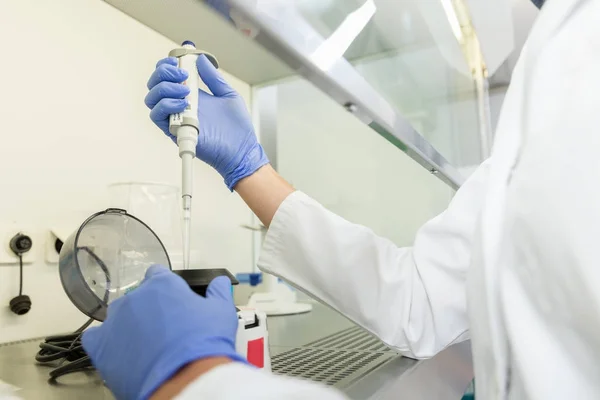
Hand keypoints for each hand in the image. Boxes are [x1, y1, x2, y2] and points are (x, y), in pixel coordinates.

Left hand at [82, 266, 244, 399]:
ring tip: (144, 344)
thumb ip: (218, 294)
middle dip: (148, 308)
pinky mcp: (101, 346)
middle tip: (164, 328)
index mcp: (162, 285)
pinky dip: (105, 343)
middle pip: (137, 297)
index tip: (171, 299)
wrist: (184, 378)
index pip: (156, 274)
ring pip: (117, 317)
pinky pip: (95, 338)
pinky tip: (119, 352)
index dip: (164, 286)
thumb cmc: (204, 341)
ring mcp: (115, 321)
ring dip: (127, 325)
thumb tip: (220, 283)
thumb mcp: (221, 313)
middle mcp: (135, 297)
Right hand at [145, 55, 268, 189]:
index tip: (178, 59)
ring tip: (184, 91)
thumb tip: (201, 59)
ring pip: (152, 98)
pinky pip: (157, 115)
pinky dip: (166, 105)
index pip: (168, 75)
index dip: (167, 64)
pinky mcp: (175, 131)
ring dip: (165, 88)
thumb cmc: (237, 128)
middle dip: (164, 72)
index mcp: (191, 94)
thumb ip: (214, 78)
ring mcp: (176, 117)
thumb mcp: (228, 95)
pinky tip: (184, 104)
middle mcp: (180, 105)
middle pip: (156, 83)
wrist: (241, 151)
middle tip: (182, 74)